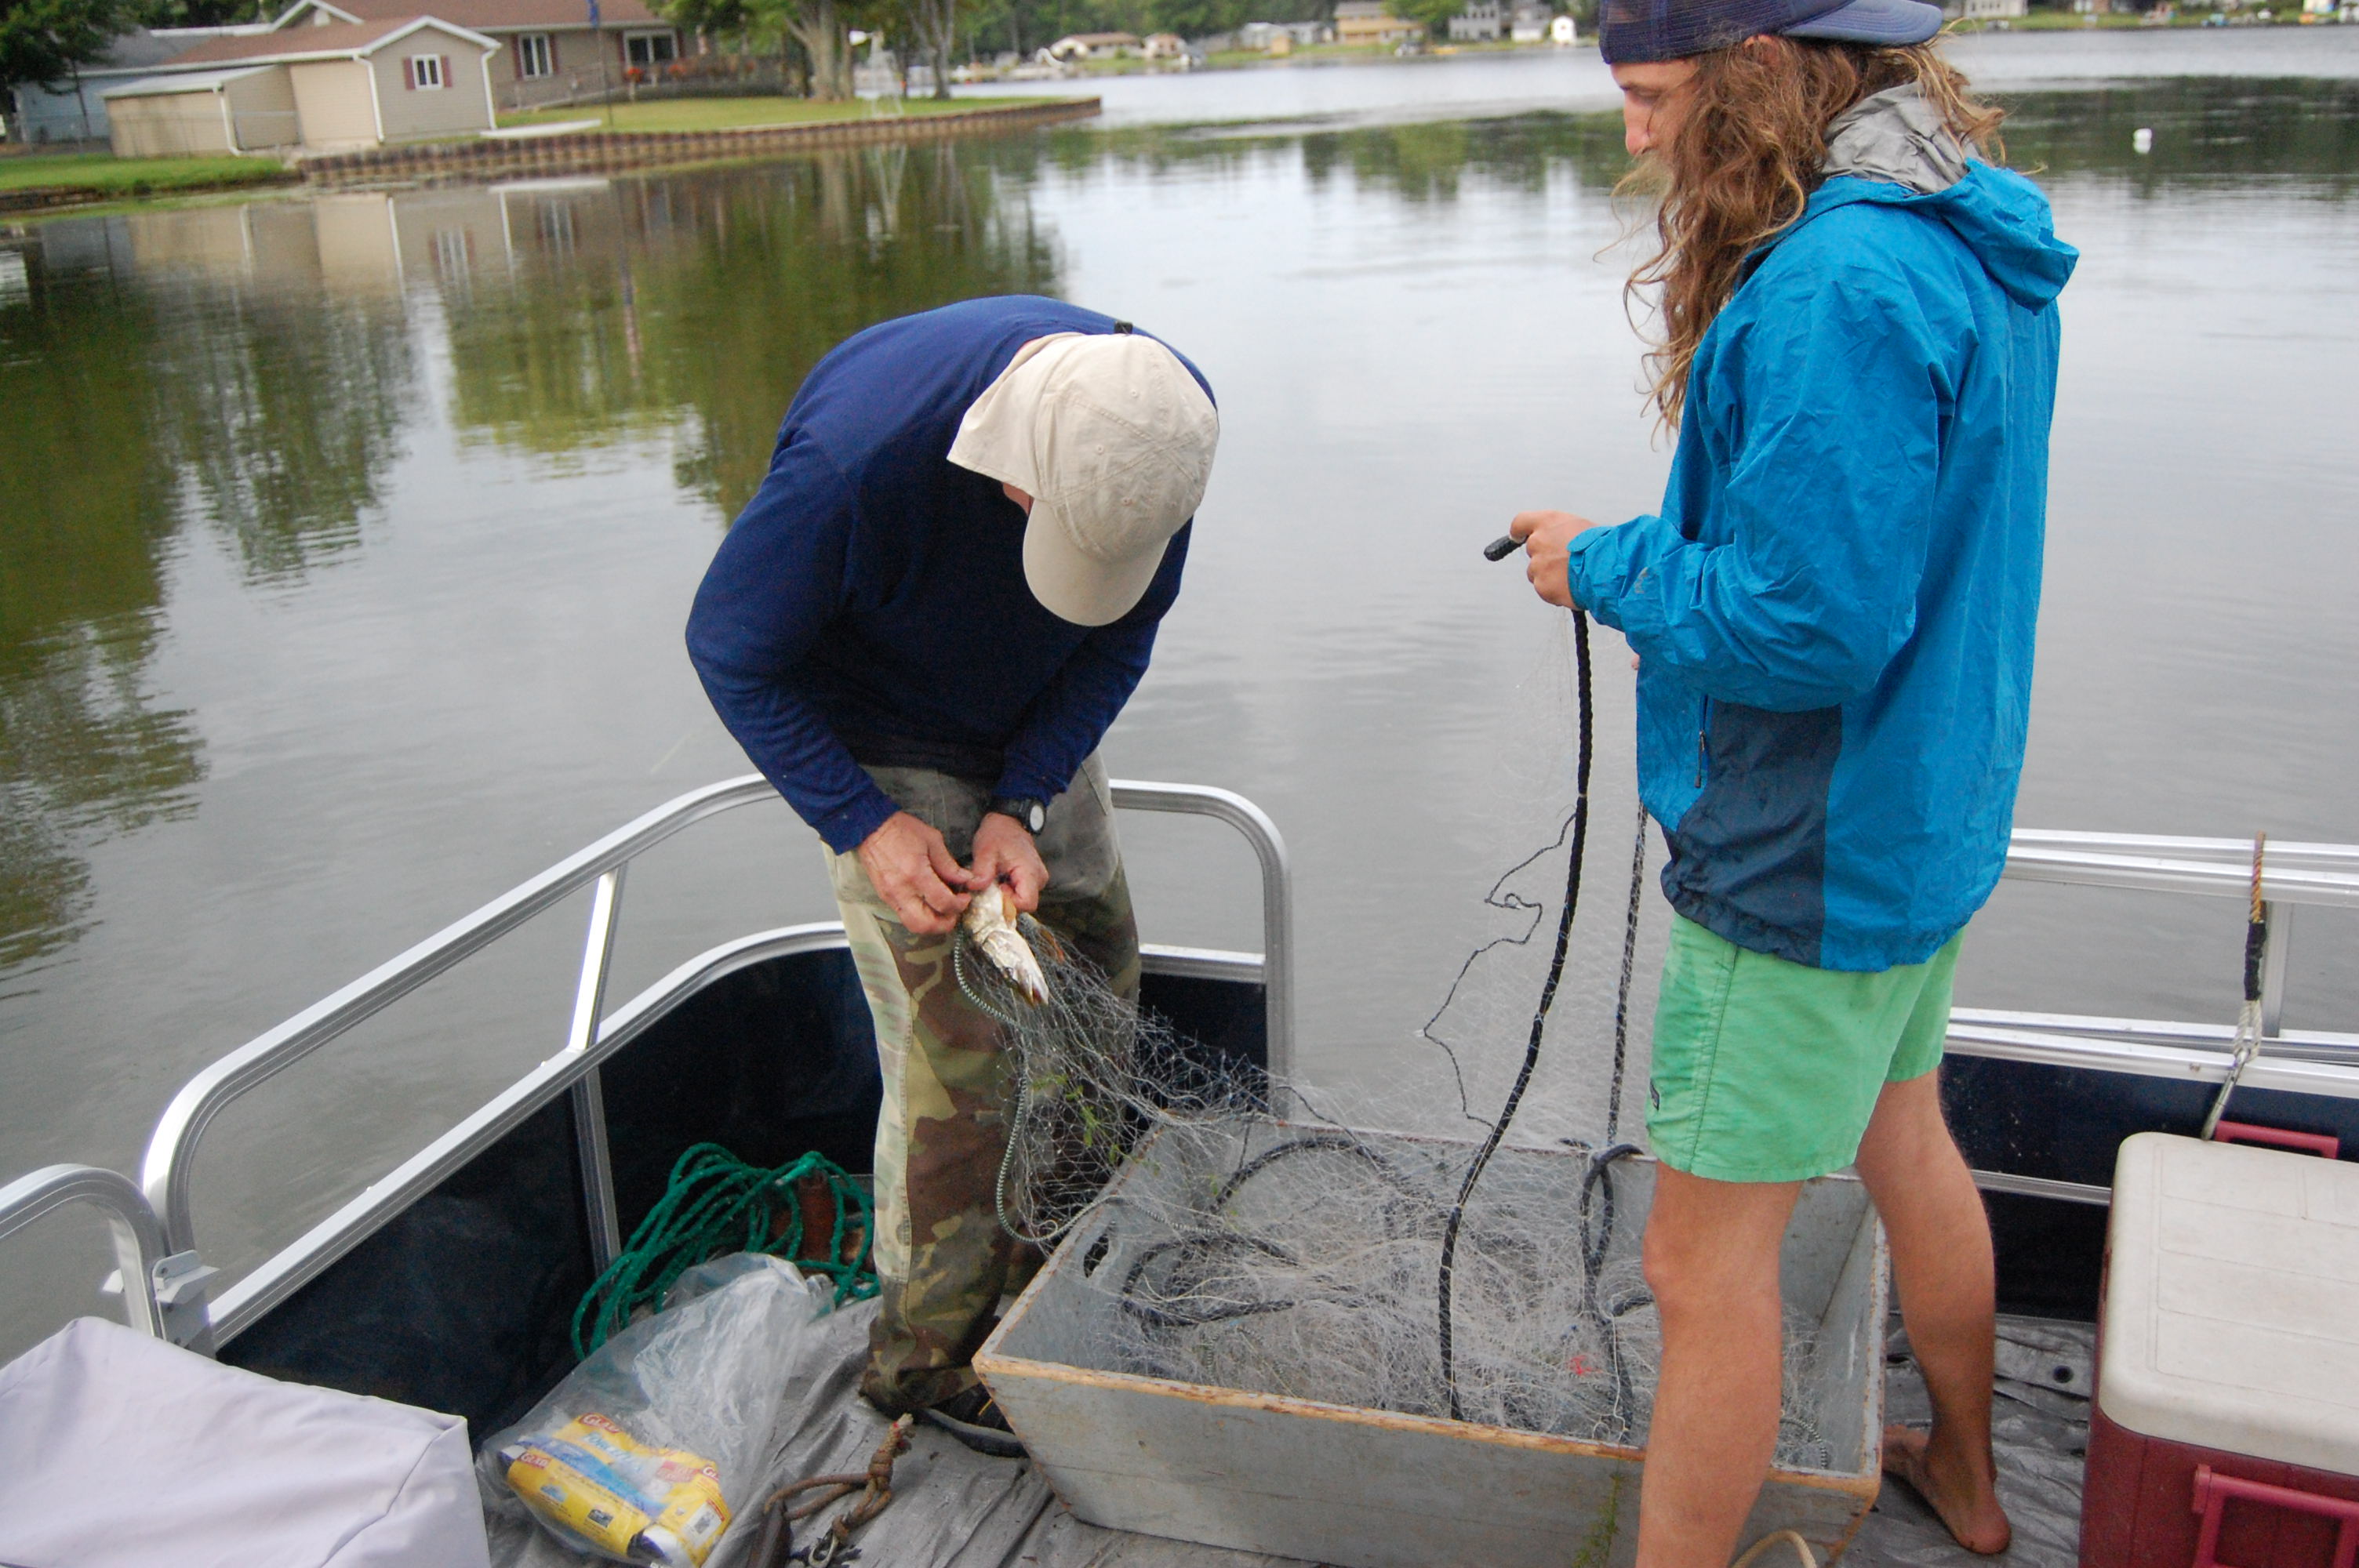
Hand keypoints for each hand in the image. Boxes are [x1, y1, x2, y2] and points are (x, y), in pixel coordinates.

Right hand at [855, 812, 978, 934]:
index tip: (964, 898)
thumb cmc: (901, 830)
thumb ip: (949, 864)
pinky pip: (904, 915)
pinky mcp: (884, 897)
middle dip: (945, 924)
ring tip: (942, 912)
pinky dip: (919, 916)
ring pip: (913, 925)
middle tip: (955, 912)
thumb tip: (965, 879)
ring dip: (931, 924)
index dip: (959, 905)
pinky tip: (927, 904)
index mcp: (916, 874)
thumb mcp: (932, 840)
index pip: (942, 903)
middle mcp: (902, 890)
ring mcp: (890, 896)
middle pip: (926, 924)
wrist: (872, 828)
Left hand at [970, 811, 1049, 915]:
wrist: (1007, 822)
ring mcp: (1038, 879)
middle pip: (1025, 904)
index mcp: (1030, 871)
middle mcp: (1039, 878)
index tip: (996, 890)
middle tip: (992, 886)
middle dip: (1006, 900)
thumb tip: (975, 887)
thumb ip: (982, 871)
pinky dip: (1010, 891)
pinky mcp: (1033, 878)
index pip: (1026, 903)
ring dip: (1007, 896)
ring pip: (1023, 899)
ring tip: (996, 880)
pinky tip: (1000, 880)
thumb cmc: (998, 834)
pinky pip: (1022, 893)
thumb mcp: (985, 851)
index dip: (1009, 903)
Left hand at [1509, 509, 1601, 610]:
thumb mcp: (1580, 526)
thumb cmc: (1600, 546)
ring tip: (1572, 575)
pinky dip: (1555, 590)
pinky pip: (1544, 589)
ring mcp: (1538, 565)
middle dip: (1545, 557)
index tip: (1518, 536)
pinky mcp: (1542, 586)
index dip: (1519, 531)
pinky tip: (1572, 586)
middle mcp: (1538, 541)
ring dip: (1549, 575)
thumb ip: (1561, 532)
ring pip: (1537, 572)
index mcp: (1547, 522)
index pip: (1520, 522)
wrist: (1607, 567)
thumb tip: (1559, 540)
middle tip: (1565, 562)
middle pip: (1533, 551)